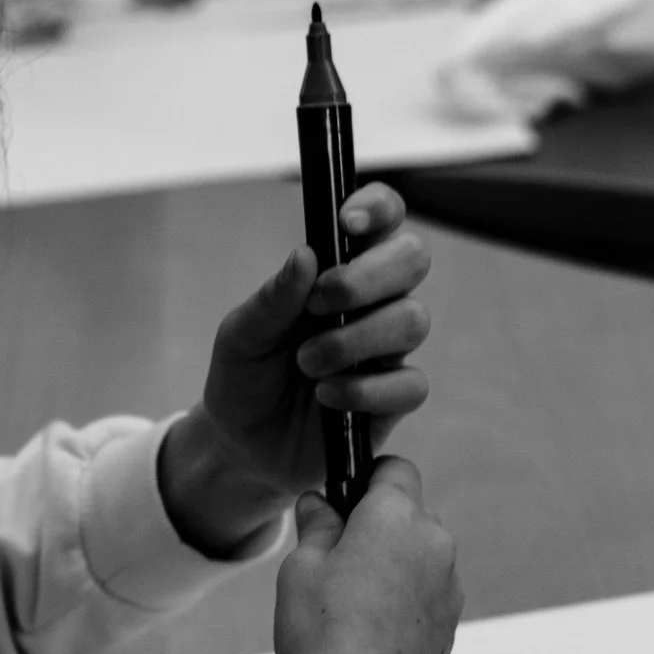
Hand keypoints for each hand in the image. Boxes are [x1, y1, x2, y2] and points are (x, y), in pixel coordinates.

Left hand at [160, 183, 432, 553]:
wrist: (242, 446)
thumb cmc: (244, 378)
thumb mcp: (240, 336)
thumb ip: (273, 298)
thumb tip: (308, 255)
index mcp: (338, 270)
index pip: (382, 218)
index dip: (377, 207)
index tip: (345, 222)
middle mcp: (373, 302)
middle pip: (412, 258)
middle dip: (368, 276)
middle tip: (319, 304)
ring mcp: (387, 350)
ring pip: (412, 320)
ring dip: (356, 339)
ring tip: (307, 363)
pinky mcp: (392, 400)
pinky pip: (409, 384)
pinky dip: (365, 389)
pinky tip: (327, 397)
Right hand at [275, 459, 461, 653]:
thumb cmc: (323, 638)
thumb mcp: (300, 570)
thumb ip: (316, 526)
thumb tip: (321, 505)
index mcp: (397, 517)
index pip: (394, 468)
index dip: (366, 478)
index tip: (342, 501)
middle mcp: (434, 543)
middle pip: (410, 512)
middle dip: (378, 524)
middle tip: (335, 557)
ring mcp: (449, 585)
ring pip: (421, 553)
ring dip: (394, 562)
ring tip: (350, 601)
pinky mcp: (451, 623)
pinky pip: (428, 591)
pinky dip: (406, 596)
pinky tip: (370, 627)